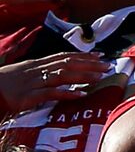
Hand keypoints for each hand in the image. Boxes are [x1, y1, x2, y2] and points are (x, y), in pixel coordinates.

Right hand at [0, 53, 119, 113]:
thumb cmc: (3, 83)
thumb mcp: (23, 72)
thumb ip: (39, 70)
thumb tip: (57, 71)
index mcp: (37, 63)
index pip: (65, 56)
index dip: (83, 55)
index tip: (100, 56)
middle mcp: (37, 70)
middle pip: (68, 63)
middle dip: (89, 64)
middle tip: (108, 66)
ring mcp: (33, 82)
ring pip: (62, 75)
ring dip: (83, 75)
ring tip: (100, 77)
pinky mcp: (27, 96)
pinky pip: (50, 93)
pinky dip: (66, 92)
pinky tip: (80, 94)